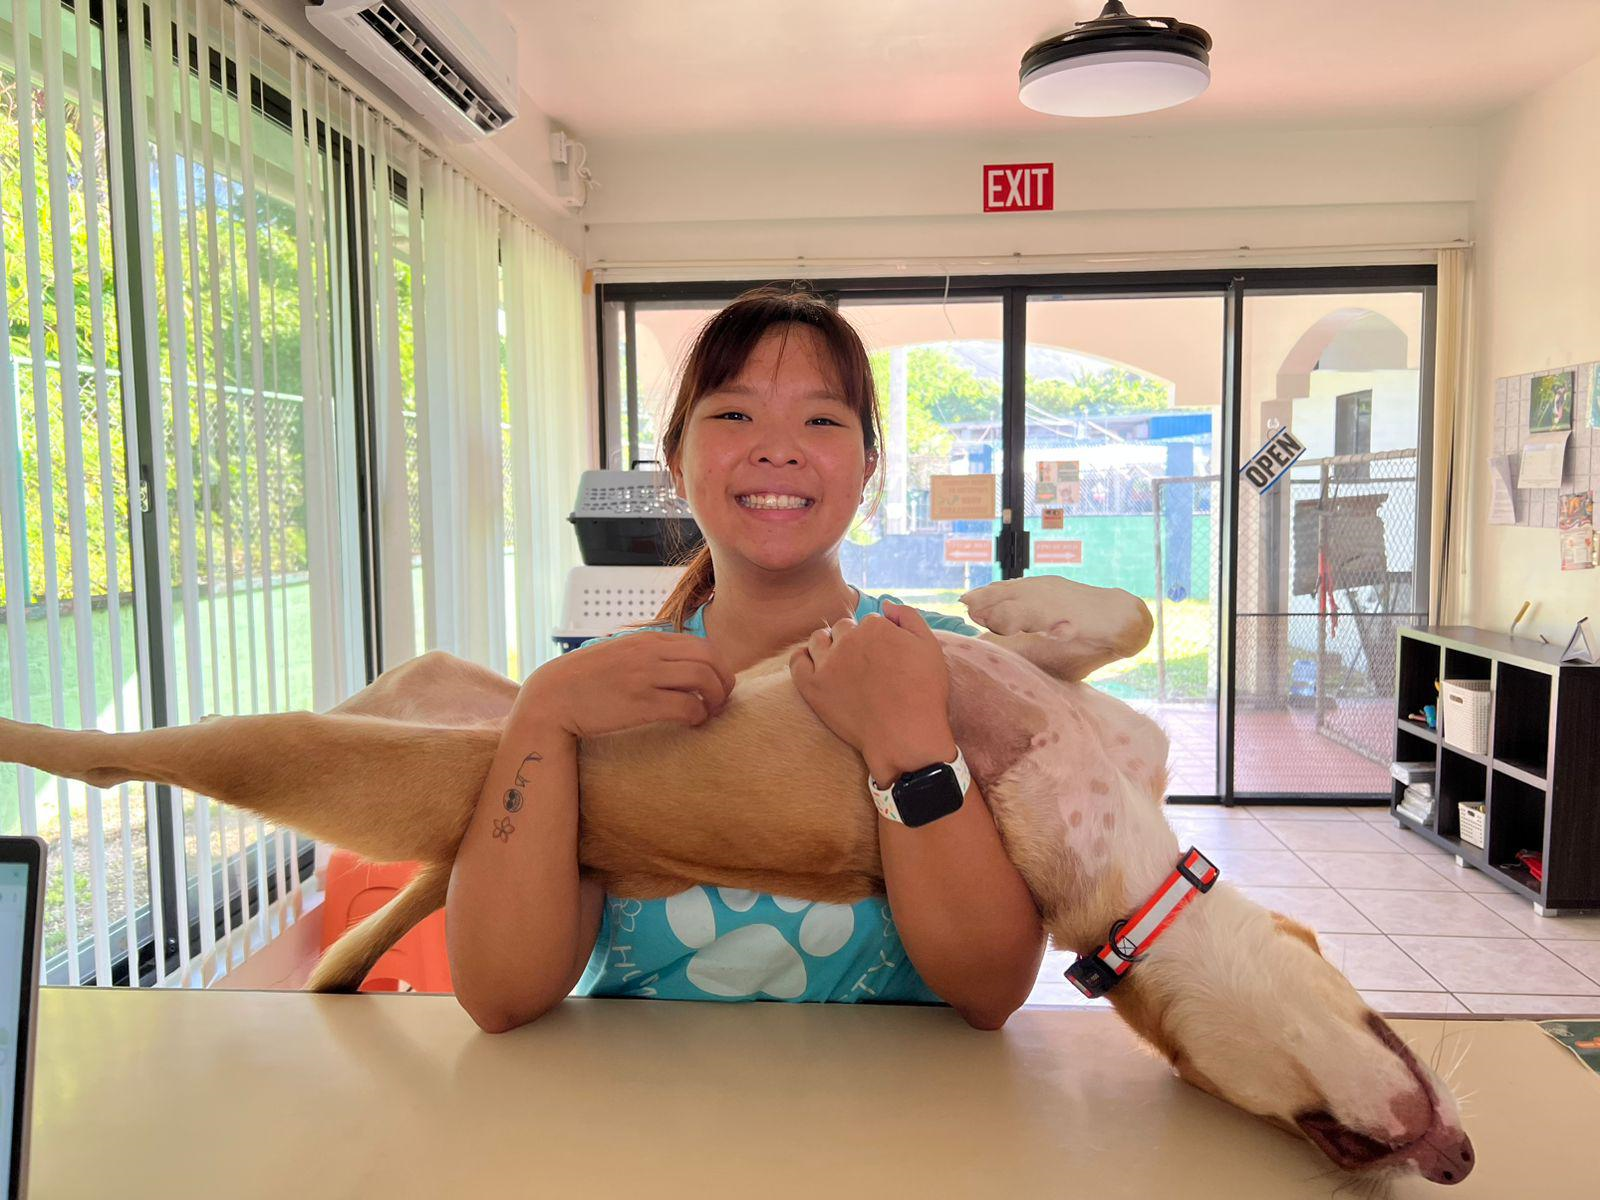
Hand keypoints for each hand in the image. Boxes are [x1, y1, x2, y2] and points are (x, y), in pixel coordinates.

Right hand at [520, 633, 735, 739]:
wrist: (552, 697)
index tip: (716, 684)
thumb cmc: (586, 679)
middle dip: (724, 680)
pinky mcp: (640, 704)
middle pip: (710, 658)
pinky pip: (686, 707)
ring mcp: (645, 677)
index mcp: (647, 640)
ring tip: (710, 713)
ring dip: (715, 698)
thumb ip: (647, 652)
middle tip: (722, 699)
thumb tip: (676, 661)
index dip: (718, 666)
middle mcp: (650, 653)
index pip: (701, 644)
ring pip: (703, 679)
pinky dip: (698, 716)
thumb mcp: (620, 652)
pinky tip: (693, 724)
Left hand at [787, 601, 956, 785]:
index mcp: (875, 626)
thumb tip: (885, 604)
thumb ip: (908, 617)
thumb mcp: (929, 646)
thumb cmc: (923, 693)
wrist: (906, 734)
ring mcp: (828, 662)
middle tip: (863, 666)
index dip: (877, 639)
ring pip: (819, 639)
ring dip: (827, 646)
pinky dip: (804, 659)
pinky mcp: (813, 686)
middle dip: (852, 641)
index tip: (883, 658)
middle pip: (843, 629)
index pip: (869, 622)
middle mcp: (848, 639)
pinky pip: (797, 661)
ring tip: (840, 665)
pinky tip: (815, 667)